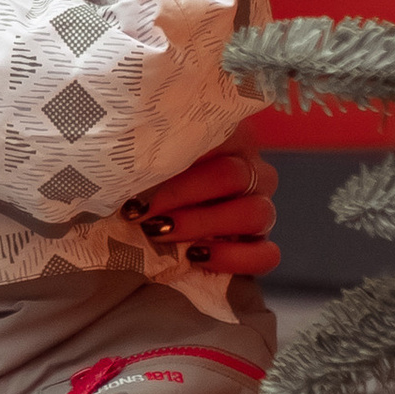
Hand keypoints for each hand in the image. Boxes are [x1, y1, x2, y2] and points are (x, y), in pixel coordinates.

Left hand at [125, 139, 280, 277]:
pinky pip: (267, 255)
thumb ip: (153, 148)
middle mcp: (253, 170)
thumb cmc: (153, 177)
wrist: (159, 221)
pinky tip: (195, 256)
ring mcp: (262, 208)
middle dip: (183, 193)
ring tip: (160, 231)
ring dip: (203, 223)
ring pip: (255, 214)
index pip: (223, 136)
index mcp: (233, 137)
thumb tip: (128, 150)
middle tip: (143, 208)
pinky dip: (232, 257)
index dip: (181, 152)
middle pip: (234, 176)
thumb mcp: (152, 156)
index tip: (140, 167)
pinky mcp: (261, 245)